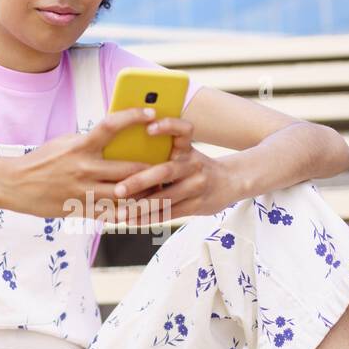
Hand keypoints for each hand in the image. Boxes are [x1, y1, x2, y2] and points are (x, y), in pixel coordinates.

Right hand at [1, 105, 165, 220]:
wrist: (15, 185)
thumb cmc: (43, 160)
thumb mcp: (65, 143)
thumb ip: (90, 141)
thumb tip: (117, 135)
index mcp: (80, 146)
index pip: (111, 126)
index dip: (133, 117)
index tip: (151, 112)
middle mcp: (84, 168)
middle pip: (128, 168)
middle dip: (153, 168)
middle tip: (172, 165)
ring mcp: (83, 191)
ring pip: (125, 194)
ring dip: (146, 193)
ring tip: (163, 189)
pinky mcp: (81, 209)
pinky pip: (111, 213)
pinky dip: (128, 212)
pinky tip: (143, 210)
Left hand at [112, 115, 237, 221]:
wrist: (230, 182)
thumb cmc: (195, 166)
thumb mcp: (186, 152)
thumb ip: (163, 151)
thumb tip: (123, 154)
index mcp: (187, 147)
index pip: (183, 130)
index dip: (168, 126)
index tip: (149, 128)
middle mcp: (193, 165)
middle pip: (166, 172)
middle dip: (139, 181)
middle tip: (118, 190)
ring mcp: (197, 186)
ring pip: (165, 199)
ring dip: (140, 208)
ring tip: (120, 214)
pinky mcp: (197, 205)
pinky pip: (169, 213)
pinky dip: (149, 218)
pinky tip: (132, 221)